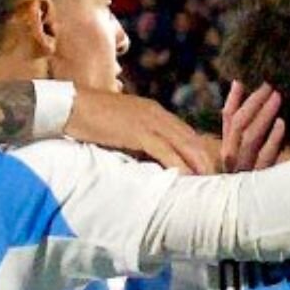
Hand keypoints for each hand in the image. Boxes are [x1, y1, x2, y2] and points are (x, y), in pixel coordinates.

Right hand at [67, 91, 217, 174]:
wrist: (70, 107)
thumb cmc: (91, 120)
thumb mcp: (122, 129)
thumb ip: (138, 141)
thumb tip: (148, 161)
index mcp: (154, 112)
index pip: (185, 133)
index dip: (200, 151)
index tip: (209, 169)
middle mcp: (157, 114)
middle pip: (191, 138)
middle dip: (207, 159)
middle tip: (218, 180)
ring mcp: (149, 121)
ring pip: (183, 144)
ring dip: (198, 164)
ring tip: (210, 183)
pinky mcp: (138, 131)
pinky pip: (165, 150)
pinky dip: (178, 164)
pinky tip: (187, 178)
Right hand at [221, 81, 286, 171]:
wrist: (264, 209)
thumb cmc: (259, 171)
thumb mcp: (251, 147)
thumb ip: (246, 121)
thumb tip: (240, 85)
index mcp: (229, 148)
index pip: (228, 118)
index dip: (234, 98)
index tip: (243, 80)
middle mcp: (233, 159)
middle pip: (238, 125)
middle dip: (253, 102)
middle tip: (269, 85)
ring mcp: (245, 169)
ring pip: (250, 138)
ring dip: (263, 115)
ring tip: (277, 97)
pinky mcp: (259, 180)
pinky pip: (265, 157)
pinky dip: (272, 139)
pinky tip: (281, 123)